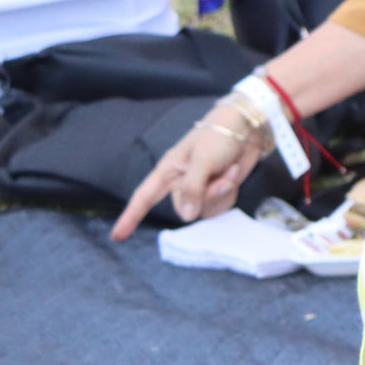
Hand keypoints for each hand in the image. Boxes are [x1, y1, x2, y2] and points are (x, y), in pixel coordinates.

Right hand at [110, 99, 263, 237]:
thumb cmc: (218, 136)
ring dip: (220, 193)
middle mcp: (181, 182)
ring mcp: (200, 188)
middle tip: (219, 175)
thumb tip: (185, 217)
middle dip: (204, 195)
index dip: (130, 217)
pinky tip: (233, 173)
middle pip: (183, 208)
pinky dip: (230, 192)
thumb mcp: (202, 159)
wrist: (246, 128)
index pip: (144, 197)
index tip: (117, 236)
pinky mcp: (218, 192)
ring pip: (204, 210)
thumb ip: (193, 188)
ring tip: (228, 170)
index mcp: (168, 170)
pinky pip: (221, 206)